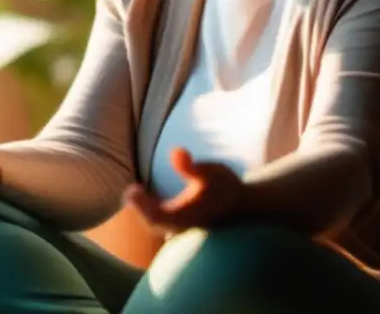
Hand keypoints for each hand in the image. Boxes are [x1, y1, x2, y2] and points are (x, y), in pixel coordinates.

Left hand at [124, 147, 244, 233]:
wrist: (247, 205)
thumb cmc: (227, 186)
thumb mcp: (213, 171)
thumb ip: (192, 166)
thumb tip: (175, 151)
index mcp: (186, 216)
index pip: (155, 216)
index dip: (141, 205)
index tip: (132, 189)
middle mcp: (184, 226)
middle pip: (154, 224)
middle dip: (141, 209)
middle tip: (131, 192)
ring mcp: (186, 228)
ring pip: (159, 226)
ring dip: (147, 212)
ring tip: (137, 195)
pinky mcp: (188, 226)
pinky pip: (165, 225)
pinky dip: (155, 215)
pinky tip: (151, 201)